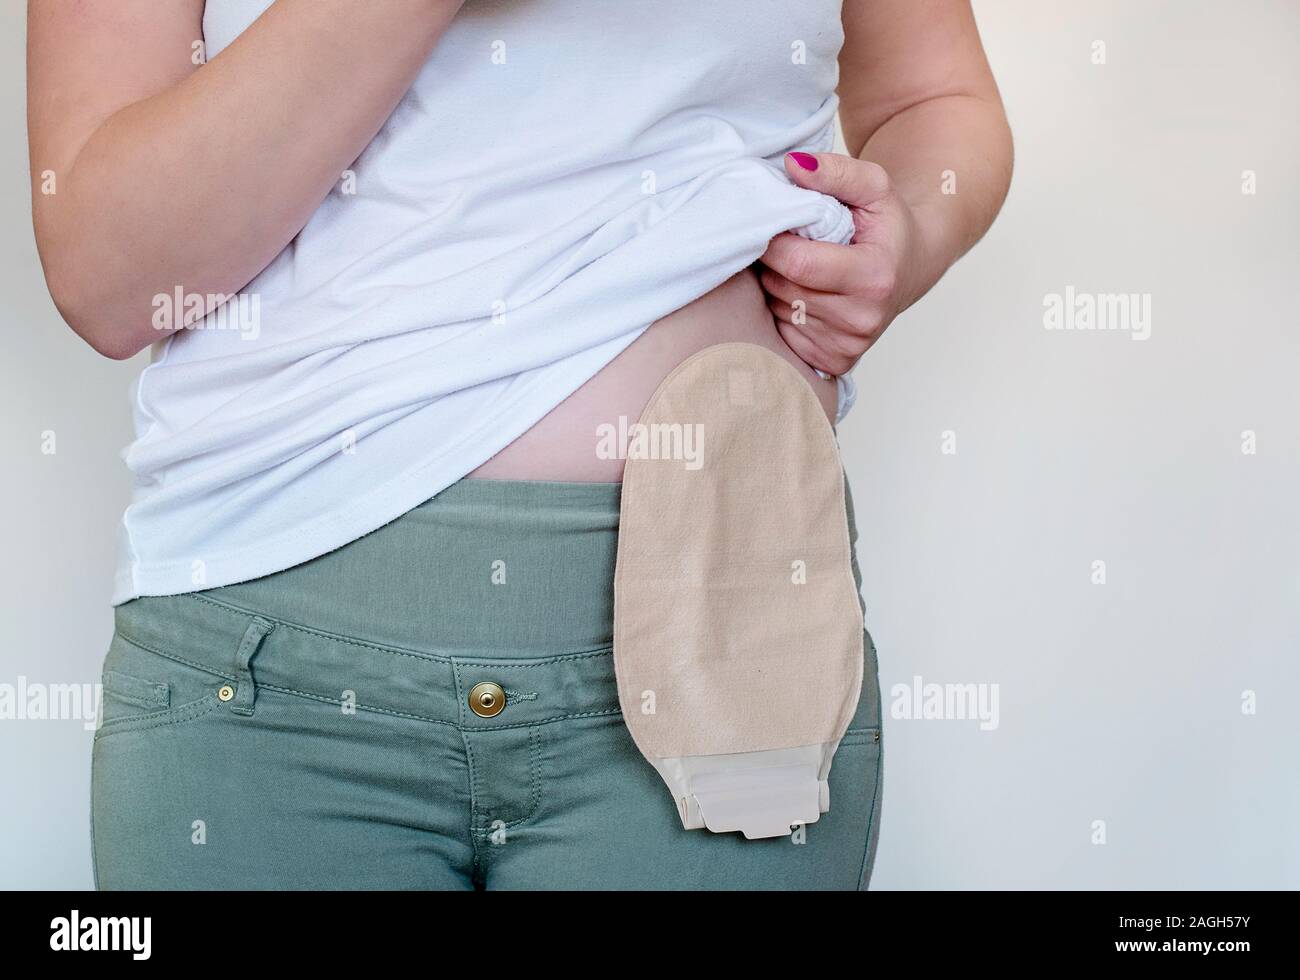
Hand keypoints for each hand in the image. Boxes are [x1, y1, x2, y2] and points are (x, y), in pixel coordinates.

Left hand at [759, 151, 926, 376]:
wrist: (912, 265)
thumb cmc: (889, 224)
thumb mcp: (873, 186)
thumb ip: (835, 172)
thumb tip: (793, 165)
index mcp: (874, 277)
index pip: (797, 263)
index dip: (775, 241)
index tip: (775, 225)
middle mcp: (862, 319)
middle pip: (784, 289)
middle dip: (774, 262)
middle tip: (785, 243)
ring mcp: (848, 345)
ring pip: (779, 311)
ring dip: (776, 286)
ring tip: (798, 267)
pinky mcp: (834, 361)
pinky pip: (785, 335)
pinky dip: (785, 312)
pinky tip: (805, 294)